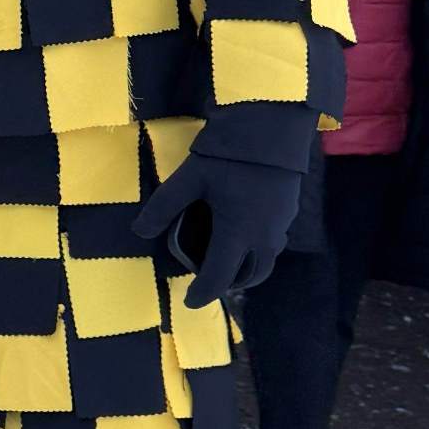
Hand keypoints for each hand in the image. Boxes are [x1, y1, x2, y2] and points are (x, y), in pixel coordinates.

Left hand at [134, 151, 301, 311]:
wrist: (273, 126)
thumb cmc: (228, 154)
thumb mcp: (189, 178)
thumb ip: (163, 206)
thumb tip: (138, 231)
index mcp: (238, 234)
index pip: (219, 278)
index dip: (203, 293)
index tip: (189, 301)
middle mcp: (264, 237)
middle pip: (250, 276)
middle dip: (229, 285)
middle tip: (209, 283)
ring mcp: (281, 224)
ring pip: (266, 261)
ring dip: (248, 269)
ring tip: (228, 262)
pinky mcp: (290, 210)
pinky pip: (275, 242)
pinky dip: (260, 250)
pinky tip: (247, 234)